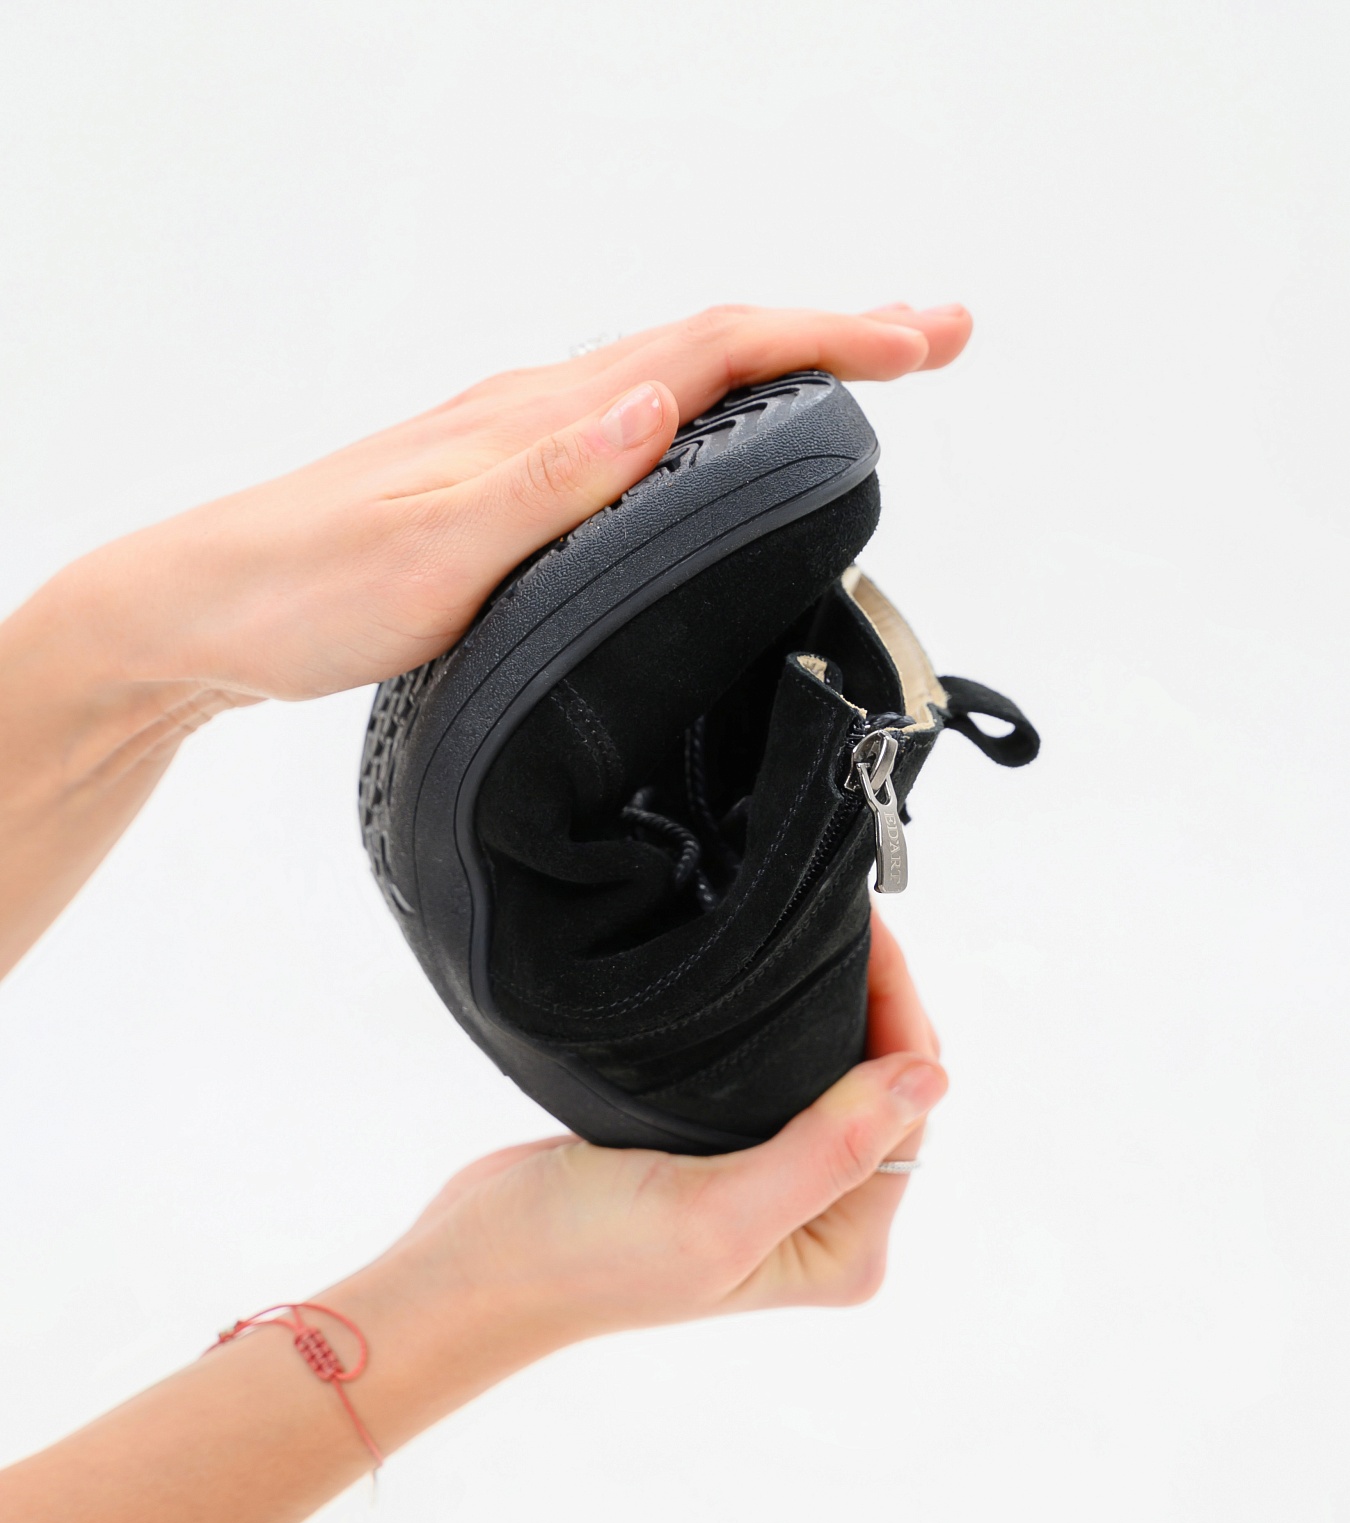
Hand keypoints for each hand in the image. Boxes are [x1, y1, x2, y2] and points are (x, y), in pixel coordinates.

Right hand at [0, 915, 941, 1522]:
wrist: (478, 1264)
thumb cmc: (590, 1257)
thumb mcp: (722, 1209)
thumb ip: (830, 1148)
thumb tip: (930, 1079)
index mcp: (844, 1247)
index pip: (906, 1111)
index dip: (899, 1019)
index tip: (869, 936)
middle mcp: (822, 1220)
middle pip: (879, 1089)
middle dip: (873, 1007)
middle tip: (841, 919)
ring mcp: (773, 1186)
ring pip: (832, 1076)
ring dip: (831, 1010)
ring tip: (815, 933)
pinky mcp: (722, 1152)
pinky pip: (779, 1075)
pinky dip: (783, 1026)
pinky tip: (771, 979)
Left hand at [39, 301, 971, 704]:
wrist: (206, 616)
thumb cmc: (308, 588)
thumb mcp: (435, 547)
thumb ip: (548, 480)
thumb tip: (659, 399)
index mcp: (539, 418)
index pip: (709, 351)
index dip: (825, 336)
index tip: (922, 339)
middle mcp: (539, 415)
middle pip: (710, 348)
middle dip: (832, 333)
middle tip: (935, 338)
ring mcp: (524, 449)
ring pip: (676, 386)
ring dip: (779, 370)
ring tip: (864, 376)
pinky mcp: (507, 494)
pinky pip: (634, 436)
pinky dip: (710, 421)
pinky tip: (721, 457)